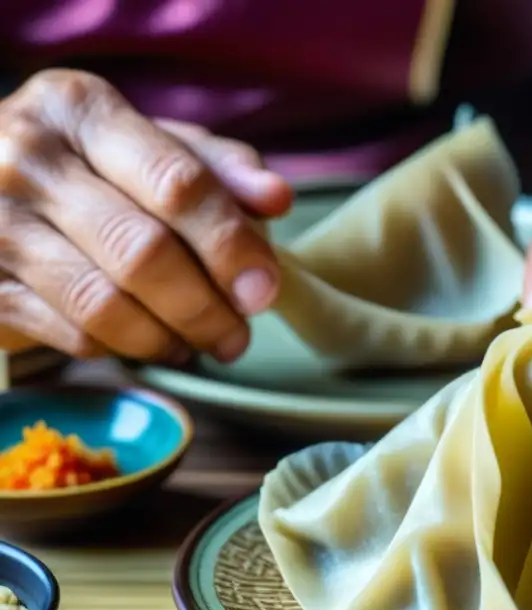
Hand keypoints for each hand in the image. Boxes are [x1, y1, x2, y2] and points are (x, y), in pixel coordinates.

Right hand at [0, 69, 292, 361]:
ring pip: (104, 304)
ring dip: (169, 337)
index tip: (265, 287)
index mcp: (79, 109)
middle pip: (142, 251)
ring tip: (201, 343)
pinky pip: (73, 333)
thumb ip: (221, 169)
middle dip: (206, 307)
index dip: (229, 243)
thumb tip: (276, 198)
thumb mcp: (155, 144)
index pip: (174, 183)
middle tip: (238, 334)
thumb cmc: (95, 164)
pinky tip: (153, 343)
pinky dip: (125, 350)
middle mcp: (26, 157)